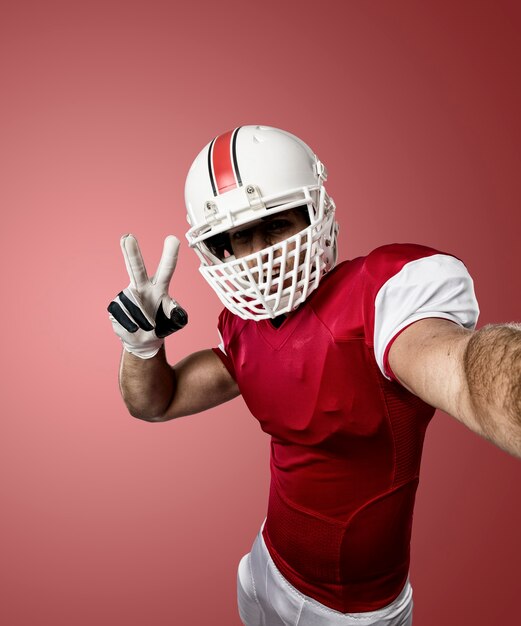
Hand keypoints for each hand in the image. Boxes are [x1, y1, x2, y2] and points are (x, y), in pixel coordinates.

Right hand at [108, 234, 187, 357]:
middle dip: (132, 253)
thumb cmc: (160, 325)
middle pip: (136, 268)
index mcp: (159, 286)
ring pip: (133, 305)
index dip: (170, 254)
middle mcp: (142, 286)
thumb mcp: (174, 322)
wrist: (143, 340)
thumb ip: (177, 315)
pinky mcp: (115, 306)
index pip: (166, 269)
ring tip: (146, 326)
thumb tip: (177, 310)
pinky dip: (130, 325)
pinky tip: (133, 327)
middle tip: (128, 237)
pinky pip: (123, 316)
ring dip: (141, 320)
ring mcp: (127, 295)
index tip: (173, 238)